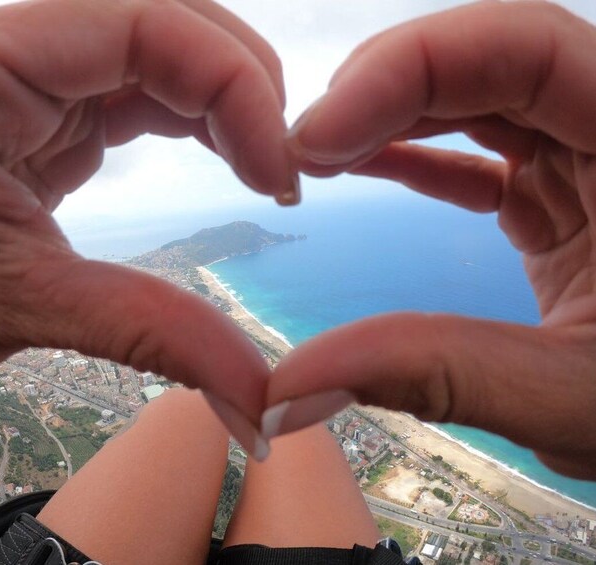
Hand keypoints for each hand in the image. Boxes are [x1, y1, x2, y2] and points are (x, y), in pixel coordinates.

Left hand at [0, 0, 297, 454]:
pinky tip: (233, 155)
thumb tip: (259, 396)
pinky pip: (147, 78)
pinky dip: (202, 112)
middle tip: (282, 165)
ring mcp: (28, 64)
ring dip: (228, 93)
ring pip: (160, 39)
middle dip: (238, 81)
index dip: (228, 83)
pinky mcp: (54, 94)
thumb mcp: (30, 309)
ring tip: (266, 165)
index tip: (276, 172)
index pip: (132, 22)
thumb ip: (148, 333)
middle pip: (156, 14)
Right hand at [265, 1, 595, 478]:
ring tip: (318, 153)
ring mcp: (591, 163)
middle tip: (301, 146)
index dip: (413, 67)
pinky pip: (483, 153)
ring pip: (483, 96)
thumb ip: (439, 375)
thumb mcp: (574, 399)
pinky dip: (417, 156)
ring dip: (393, 114)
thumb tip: (293, 382)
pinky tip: (359, 168)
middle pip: (494, 59)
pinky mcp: (562, 196)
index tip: (321, 133)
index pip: (530, 49)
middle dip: (386, 87)